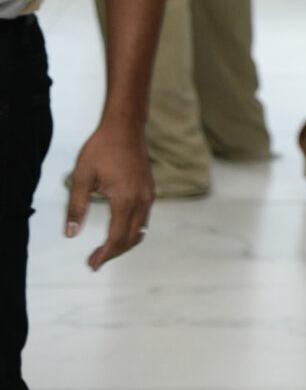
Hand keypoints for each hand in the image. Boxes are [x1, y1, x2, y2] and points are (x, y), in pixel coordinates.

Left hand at [65, 120, 153, 269]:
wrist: (125, 126)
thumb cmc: (102, 148)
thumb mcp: (83, 176)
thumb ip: (77, 207)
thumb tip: (71, 234)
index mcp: (125, 199)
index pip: (117, 238)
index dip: (104, 255)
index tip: (92, 263)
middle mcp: (142, 200)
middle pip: (132, 239)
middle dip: (114, 253)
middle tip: (95, 260)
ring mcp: (149, 194)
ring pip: (141, 230)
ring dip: (124, 243)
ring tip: (105, 249)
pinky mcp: (150, 189)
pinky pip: (144, 218)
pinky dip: (132, 231)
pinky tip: (118, 230)